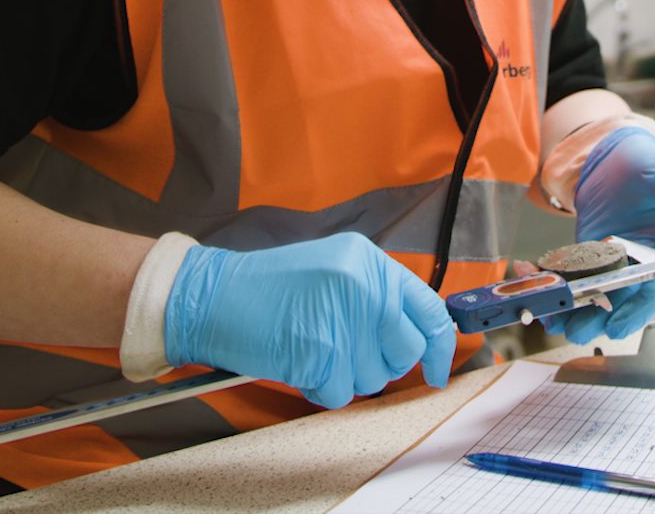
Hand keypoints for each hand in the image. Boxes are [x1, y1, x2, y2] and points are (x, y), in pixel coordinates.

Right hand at [163, 232, 455, 408]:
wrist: (214, 296)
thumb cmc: (270, 290)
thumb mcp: (334, 271)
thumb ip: (376, 297)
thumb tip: (416, 339)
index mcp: (370, 261)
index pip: (429, 309)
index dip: (441, 347)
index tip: (438, 371)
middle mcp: (364, 285)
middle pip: (406, 351)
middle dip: (382, 364)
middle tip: (347, 353)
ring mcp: (344, 318)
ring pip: (374, 378)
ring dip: (346, 376)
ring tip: (314, 348)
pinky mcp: (321, 352)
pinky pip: (341, 393)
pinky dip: (320, 388)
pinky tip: (300, 362)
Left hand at [543, 126, 654, 343]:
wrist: (618, 154)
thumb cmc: (650, 167)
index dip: (637, 313)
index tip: (617, 327)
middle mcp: (638, 268)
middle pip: (619, 304)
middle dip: (596, 319)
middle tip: (574, 329)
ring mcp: (609, 265)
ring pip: (590, 297)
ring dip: (568, 309)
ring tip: (547, 314)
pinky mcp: (584, 258)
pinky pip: (568, 276)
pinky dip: (550, 279)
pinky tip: (528, 272)